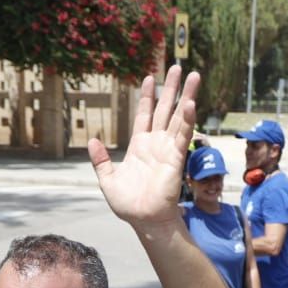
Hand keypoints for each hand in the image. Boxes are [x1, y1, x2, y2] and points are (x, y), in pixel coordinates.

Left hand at [89, 66, 198, 228]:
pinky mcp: (176, 157)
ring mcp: (168, 149)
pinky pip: (183, 135)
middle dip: (171, 88)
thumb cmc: (128, 204)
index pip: (145, 115)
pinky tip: (191, 103)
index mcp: (140, 146)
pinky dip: (188, 118)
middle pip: (166, 109)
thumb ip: (100, 160)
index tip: (150, 77)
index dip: (147, 96)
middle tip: (179, 68)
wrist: (143, 220)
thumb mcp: (107, 179)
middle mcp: (156, 143)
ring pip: (179, 116)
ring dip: (186, 96)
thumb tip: (92, 141)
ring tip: (194, 75)